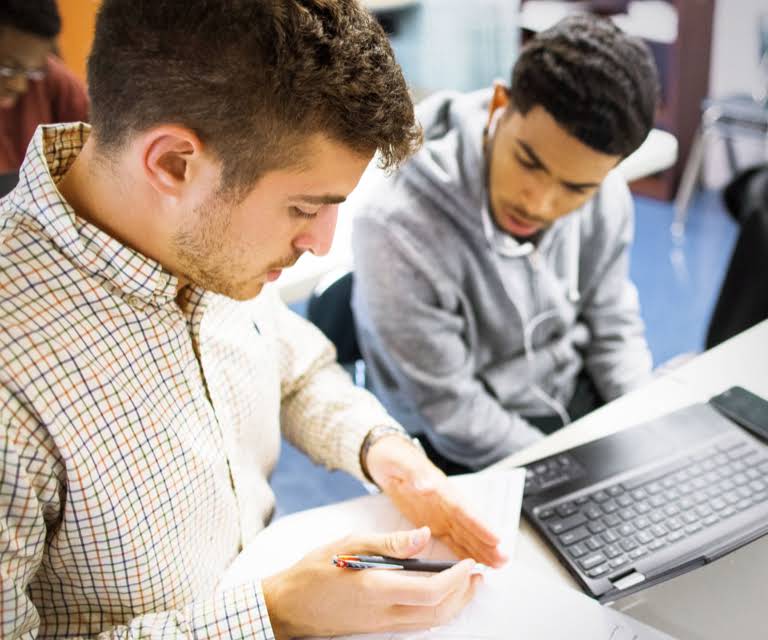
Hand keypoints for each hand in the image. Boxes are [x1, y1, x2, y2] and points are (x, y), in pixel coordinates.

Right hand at [262, 527, 480, 639]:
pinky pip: (416, 624)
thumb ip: (389, 542)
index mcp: (377, 588)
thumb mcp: (349, 543)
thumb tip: (423, 537)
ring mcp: (381, 625)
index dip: (456, 579)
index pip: (430, 591)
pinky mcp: (377, 628)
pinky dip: (436, 610)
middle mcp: (383, 612)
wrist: (288, 605)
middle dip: (464, 594)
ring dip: (454, 604)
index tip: (468, 563)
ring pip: (430, 622)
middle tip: (476, 574)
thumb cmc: (314, 570)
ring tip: (465, 583)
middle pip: (438, 612)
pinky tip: (438, 593)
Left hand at [365, 435, 506, 567]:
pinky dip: (463, 551)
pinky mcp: (432, 521)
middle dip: (487, 542)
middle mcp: (445, 502)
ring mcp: (441, 513)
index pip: (463, 508)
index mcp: (440, 488)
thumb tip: (427, 485)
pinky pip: (451, 539)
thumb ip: (414, 473)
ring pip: (465, 534)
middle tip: (505, 559)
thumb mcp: (400, 462)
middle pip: (470, 525)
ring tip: (499, 565)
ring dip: (481, 550)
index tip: (496, 538)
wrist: (384, 457)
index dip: (479, 524)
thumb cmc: (393, 457)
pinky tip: (474, 563)